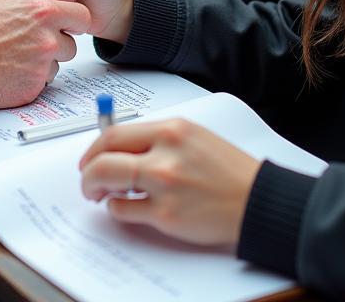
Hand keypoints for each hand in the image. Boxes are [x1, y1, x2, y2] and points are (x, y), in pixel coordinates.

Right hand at [0, 0, 91, 108]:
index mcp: (42, 12)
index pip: (82, 16)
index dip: (75, 20)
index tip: (68, 23)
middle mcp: (47, 38)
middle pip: (71, 44)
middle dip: (57, 44)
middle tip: (34, 43)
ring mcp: (43, 65)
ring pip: (57, 64)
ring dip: (43, 63)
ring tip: (16, 57)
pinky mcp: (35, 87)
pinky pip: (42, 82)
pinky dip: (31, 78)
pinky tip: (12, 70)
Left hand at [79, 119, 260, 248]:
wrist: (257, 200)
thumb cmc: (227, 170)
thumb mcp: (192, 137)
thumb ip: (156, 138)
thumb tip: (119, 146)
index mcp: (171, 129)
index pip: (114, 133)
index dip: (94, 147)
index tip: (89, 157)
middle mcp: (165, 153)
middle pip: (105, 156)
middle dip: (88, 169)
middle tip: (87, 178)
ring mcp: (164, 185)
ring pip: (107, 182)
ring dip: (96, 189)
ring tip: (102, 194)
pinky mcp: (167, 215)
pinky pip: (124, 211)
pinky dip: (117, 210)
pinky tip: (125, 208)